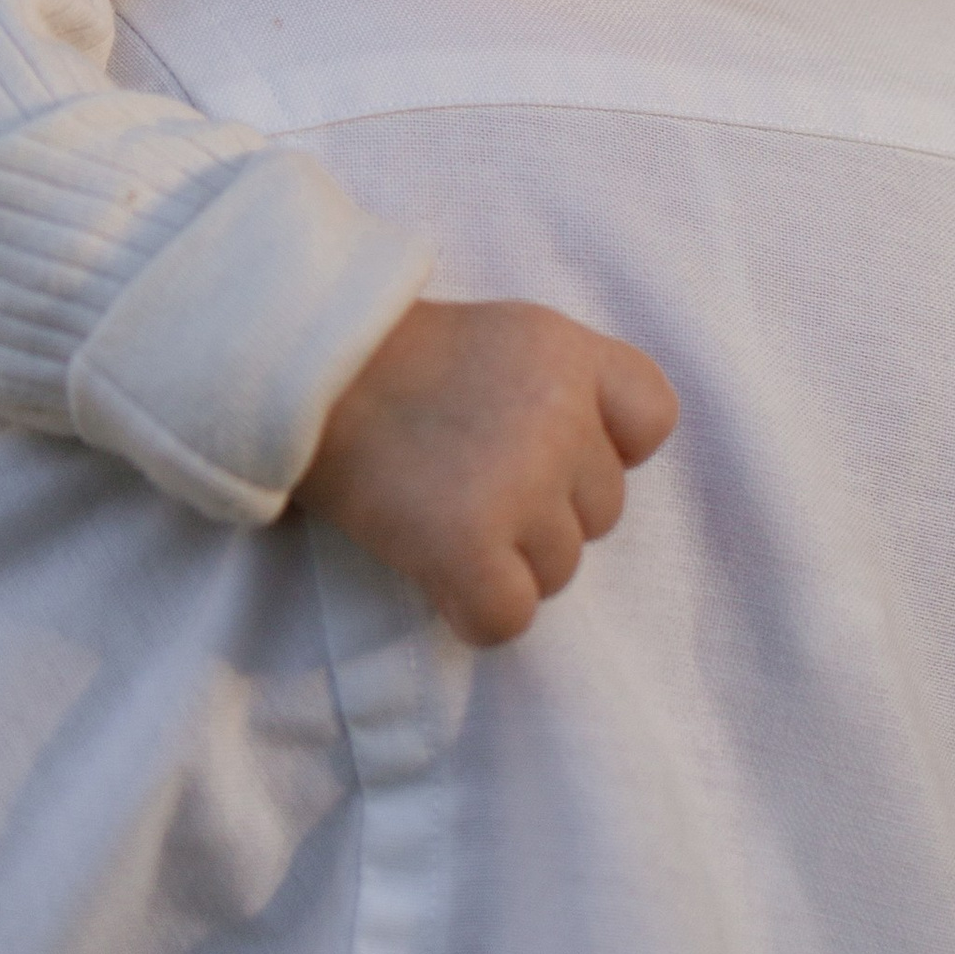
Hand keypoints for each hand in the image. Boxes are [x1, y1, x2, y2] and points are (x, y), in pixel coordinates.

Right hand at [295, 298, 678, 646]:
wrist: (303, 377)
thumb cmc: (400, 363)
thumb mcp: (508, 336)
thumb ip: (566, 388)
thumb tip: (591, 475)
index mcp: (571, 354)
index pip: (651, 420)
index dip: (604, 445)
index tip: (544, 442)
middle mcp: (560, 415)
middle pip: (601, 510)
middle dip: (544, 509)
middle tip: (466, 476)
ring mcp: (519, 482)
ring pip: (560, 569)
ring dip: (509, 560)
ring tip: (441, 509)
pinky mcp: (469, 545)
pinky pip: (511, 617)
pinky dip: (475, 609)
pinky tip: (437, 568)